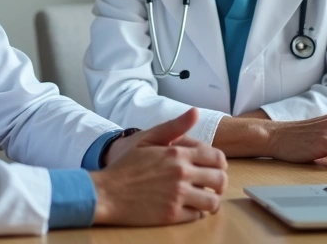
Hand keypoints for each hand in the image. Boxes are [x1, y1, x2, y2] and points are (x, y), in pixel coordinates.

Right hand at [90, 108, 227, 225]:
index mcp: (178, 153)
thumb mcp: (148, 138)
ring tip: (204, 199)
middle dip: (219, 183)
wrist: (107, 192)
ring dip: (211, 200)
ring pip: (213, 201)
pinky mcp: (172, 215)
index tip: (214, 168)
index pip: (217, 158)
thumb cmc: (126, 165)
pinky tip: (189, 207)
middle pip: (220, 180)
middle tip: (212, 185)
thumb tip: (195, 112)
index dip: (219, 164)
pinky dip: (197, 212)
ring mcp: (178, 196)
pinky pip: (197, 215)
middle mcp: (181, 174)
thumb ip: (175, 126)